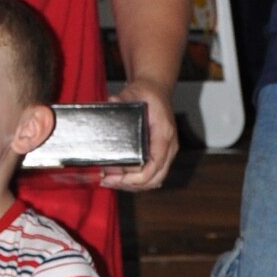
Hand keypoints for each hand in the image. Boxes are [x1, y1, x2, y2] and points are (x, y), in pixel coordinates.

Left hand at [101, 73, 178, 191]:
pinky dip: (135, 181)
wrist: (157, 91)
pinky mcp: (159, 156)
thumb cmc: (148, 94)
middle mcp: (168, 147)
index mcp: (164, 134)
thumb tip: (112, 101)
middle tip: (107, 180)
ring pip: (153, 181)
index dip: (137, 177)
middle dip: (130, 184)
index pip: (155, 165)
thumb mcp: (135, 92)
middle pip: (154, 179)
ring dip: (131, 185)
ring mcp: (166, 153)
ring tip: (109, 180)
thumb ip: (123, 98)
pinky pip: (151, 176)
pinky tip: (119, 178)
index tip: (118, 177)